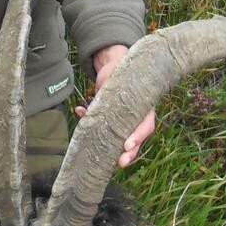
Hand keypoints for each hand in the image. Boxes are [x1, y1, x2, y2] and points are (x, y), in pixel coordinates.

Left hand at [77, 44, 155, 167]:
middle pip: (133, 139)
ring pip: (117, 136)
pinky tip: (79, 110)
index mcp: (145, 111)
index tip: (127, 146)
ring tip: (99, 151)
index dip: (137, 139)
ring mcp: (120, 118)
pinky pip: (98, 122)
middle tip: (120, 163)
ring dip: (107, 143)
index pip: (146, 129)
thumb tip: (111, 100)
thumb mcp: (127, 80)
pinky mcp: (106, 113)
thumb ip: (122, 92)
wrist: (115, 62)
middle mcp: (134, 117)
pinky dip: (87, 117)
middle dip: (128, 153)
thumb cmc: (126, 72)